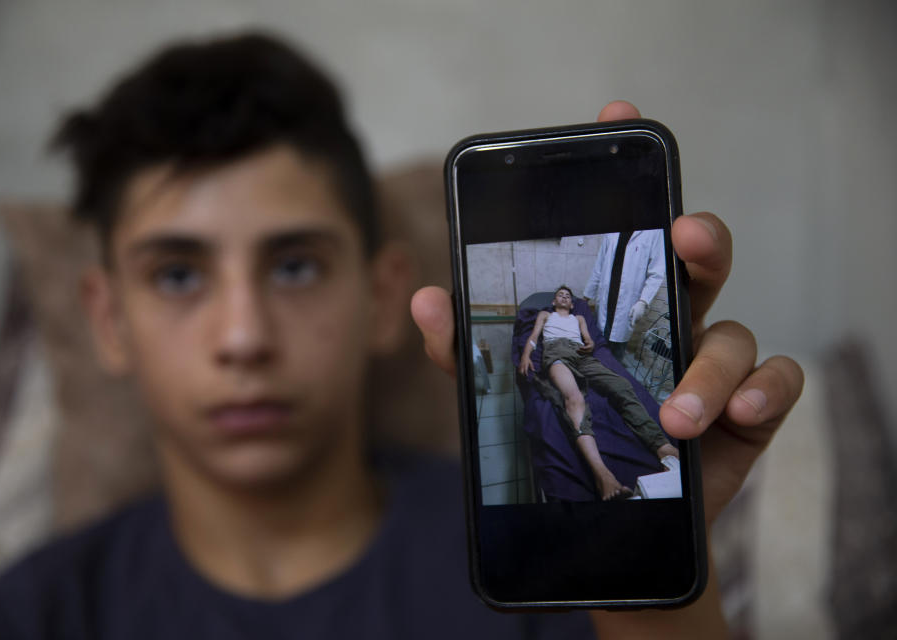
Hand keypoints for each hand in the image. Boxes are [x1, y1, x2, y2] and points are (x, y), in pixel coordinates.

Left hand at [411, 100, 803, 636]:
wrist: (603, 530)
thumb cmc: (558, 447)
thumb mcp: (504, 397)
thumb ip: (466, 352)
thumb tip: (428, 299)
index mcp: (612, 307)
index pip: (626, 229)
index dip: (627, 171)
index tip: (617, 114)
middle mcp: (666, 322)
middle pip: (697, 259)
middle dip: (698, 235)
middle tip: (685, 234)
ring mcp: (707, 364)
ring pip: (732, 331)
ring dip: (708, 366)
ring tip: (672, 415)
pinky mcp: (746, 413)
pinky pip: (776, 383)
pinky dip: (764, 392)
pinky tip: (739, 416)